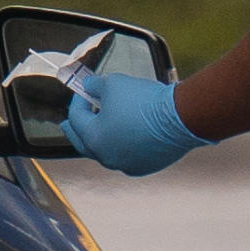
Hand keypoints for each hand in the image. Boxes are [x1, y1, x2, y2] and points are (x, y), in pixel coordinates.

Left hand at [60, 73, 213, 175]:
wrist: (180, 117)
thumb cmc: (144, 101)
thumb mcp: (113, 84)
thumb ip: (95, 86)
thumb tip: (89, 86)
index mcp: (94, 139)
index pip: (76, 118)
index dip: (77, 100)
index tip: (82, 90)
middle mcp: (107, 157)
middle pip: (84, 142)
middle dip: (77, 128)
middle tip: (69, 122)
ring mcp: (126, 165)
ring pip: (105, 151)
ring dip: (100, 137)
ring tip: (100, 124)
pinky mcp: (145, 167)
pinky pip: (125, 156)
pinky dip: (120, 145)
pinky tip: (123, 134)